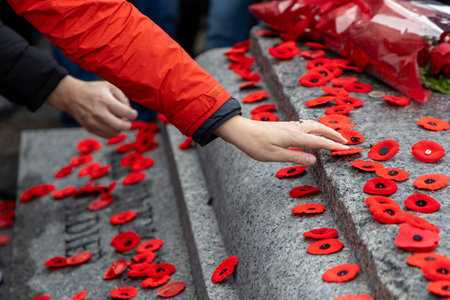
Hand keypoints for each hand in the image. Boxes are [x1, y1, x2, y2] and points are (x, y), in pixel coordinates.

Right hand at [45, 75, 137, 137]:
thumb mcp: (108, 86)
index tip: (133, 113)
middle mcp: (99, 113)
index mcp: (105, 100)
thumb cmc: (93, 90)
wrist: (71, 96)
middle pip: (121, 126)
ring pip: (115, 133)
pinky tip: (111, 125)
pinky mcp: (90, 128)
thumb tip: (129, 109)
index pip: (125, 112)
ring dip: (120, 128)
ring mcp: (93, 122)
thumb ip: (122, 96)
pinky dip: (112, 132)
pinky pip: (107, 135)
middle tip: (127, 120)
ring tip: (119, 121)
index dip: (133, 114)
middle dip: (129, 124)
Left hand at [214, 115, 348, 164]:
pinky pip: (306, 125)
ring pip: (313, 125)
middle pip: (319, 128)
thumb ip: (295, 157)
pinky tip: (315, 132)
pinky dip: (316, 128)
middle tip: (346, 141)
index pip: (319, 141)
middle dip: (334, 134)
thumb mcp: (274, 155)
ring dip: (326, 129)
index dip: (333, 145)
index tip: (347, 148)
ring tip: (335, 136)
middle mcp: (294, 128)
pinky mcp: (285, 126)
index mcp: (294, 136)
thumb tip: (314, 160)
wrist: (242, 130)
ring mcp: (290, 125)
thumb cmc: (255, 144)